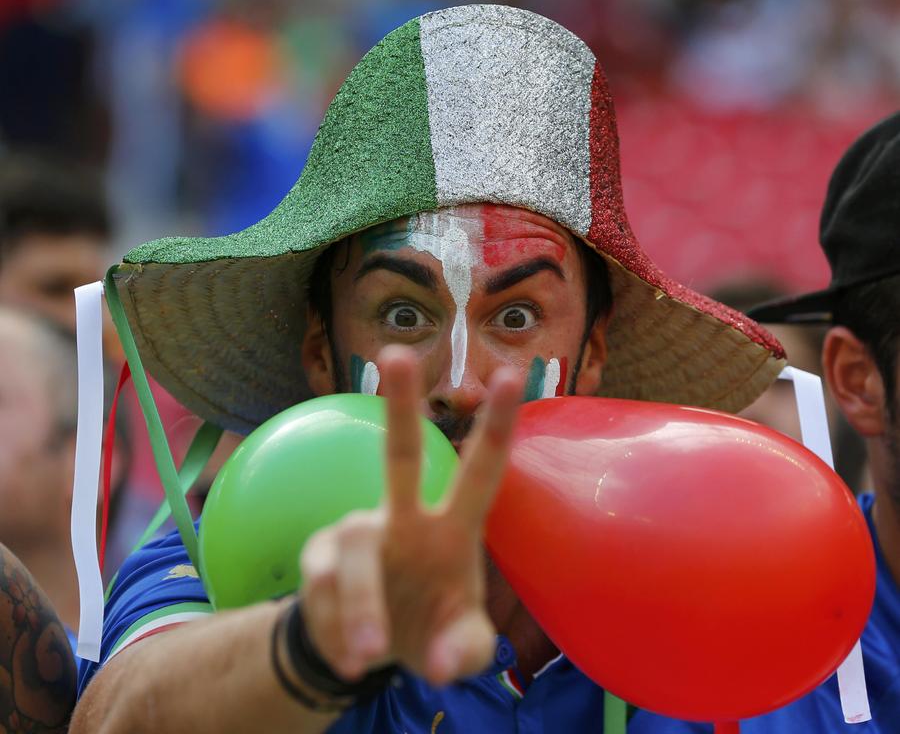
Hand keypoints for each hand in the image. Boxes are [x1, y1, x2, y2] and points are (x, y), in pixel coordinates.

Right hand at [298, 345, 520, 685]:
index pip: (481, 470)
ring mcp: (358, 534)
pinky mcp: (318, 558)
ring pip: (354, 547)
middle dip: (400, 404)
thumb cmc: (427, 630)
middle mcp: (404, 519)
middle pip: (401, 454)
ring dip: (362, 604)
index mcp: (453, 530)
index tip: (514, 375)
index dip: (497, 425)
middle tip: (395, 353)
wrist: (367, 654)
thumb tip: (440, 665)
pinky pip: (322, 584)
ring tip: (370, 654)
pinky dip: (338, 625)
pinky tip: (352, 657)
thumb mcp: (457, 648)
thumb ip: (463, 653)